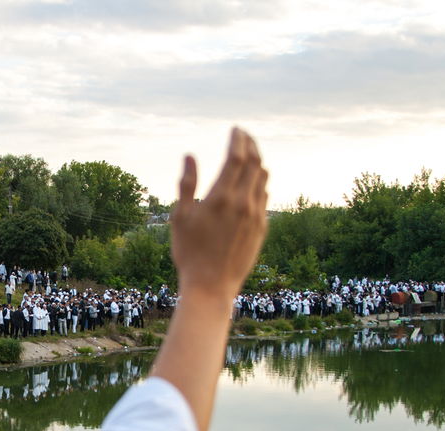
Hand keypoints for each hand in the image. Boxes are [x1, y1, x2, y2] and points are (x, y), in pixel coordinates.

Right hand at [171, 128, 267, 300]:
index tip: (235, 130)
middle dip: (251, 145)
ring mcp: (256, 215)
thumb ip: (186, 185)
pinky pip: (265, 198)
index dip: (238, 139)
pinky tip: (254, 184)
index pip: (237, 157)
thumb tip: (189, 156)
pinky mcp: (262, 229)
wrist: (211, 287)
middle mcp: (243, 202)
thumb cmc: (189, 253)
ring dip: (258, 163)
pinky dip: (260, 184)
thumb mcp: (180, 217)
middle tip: (244, 136)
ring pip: (263, 179)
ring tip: (249, 156)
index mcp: (221, 197)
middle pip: (255, 163)